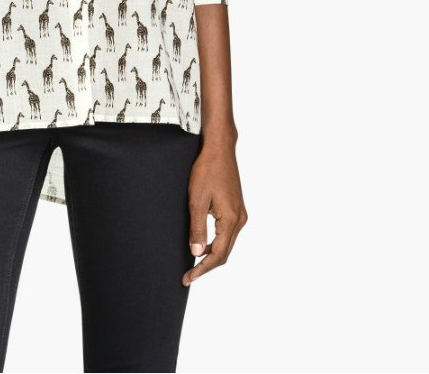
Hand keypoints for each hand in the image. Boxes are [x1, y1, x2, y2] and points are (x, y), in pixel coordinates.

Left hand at [182, 142, 247, 285]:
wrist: (219, 150)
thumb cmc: (207, 170)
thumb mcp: (197, 200)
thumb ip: (197, 227)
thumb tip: (196, 253)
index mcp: (231, 220)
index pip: (218, 255)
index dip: (202, 269)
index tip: (188, 278)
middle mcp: (240, 220)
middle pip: (224, 253)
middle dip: (206, 266)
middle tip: (188, 275)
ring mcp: (240, 214)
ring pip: (226, 244)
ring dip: (211, 254)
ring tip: (193, 262)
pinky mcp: (236, 208)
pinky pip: (227, 233)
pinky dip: (216, 242)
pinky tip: (202, 243)